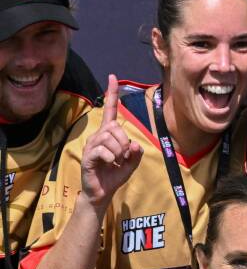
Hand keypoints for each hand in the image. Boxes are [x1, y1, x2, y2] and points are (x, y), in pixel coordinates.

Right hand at [80, 75, 142, 214]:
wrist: (102, 192)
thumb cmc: (115, 174)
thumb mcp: (132, 162)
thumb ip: (136, 152)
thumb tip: (133, 144)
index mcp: (109, 134)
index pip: (110, 110)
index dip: (112, 94)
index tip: (113, 77)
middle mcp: (98, 135)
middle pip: (115, 127)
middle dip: (124, 141)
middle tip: (123, 156)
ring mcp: (91, 145)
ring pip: (110, 138)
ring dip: (119, 151)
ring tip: (116, 161)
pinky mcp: (87, 156)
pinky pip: (103, 151)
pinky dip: (112, 158)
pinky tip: (110, 164)